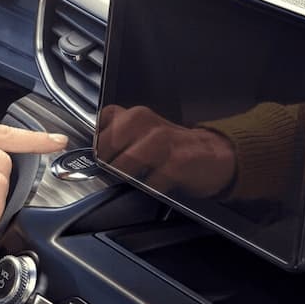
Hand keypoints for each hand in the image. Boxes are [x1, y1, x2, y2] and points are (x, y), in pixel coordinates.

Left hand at [97, 105, 235, 197]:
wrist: (214, 155)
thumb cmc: (173, 148)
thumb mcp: (143, 134)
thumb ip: (117, 137)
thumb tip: (90, 154)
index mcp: (135, 116)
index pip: (102, 121)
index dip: (97, 142)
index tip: (99, 155)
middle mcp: (147, 124)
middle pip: (108, 143)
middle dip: (107, 162)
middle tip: (114, 171)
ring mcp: (163, 141)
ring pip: (127, 161)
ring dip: (126, 175)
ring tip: (134, 179)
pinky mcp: (178, 162)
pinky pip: (151, 180)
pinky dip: (149, 187)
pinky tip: (156, 184)